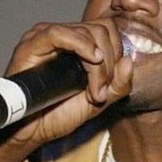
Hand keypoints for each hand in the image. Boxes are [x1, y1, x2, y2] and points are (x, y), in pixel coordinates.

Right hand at [0, 20, 131, 161]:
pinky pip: (60, 33)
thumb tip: (129, 61)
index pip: (108, 31)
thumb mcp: (99, 101)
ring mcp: (46, 36)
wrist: (32, 131)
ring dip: (98, 65)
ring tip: (93, 92)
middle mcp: (63, 35)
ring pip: (87, 32)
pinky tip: (92, 60)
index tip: (111, 85)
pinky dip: (82, 45)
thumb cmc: (59, 114)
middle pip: (102, 29)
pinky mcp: (32, 43)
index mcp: (79, 43)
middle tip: (101, 92)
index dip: (118, 53)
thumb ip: (118, 84)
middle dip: (110, 63)